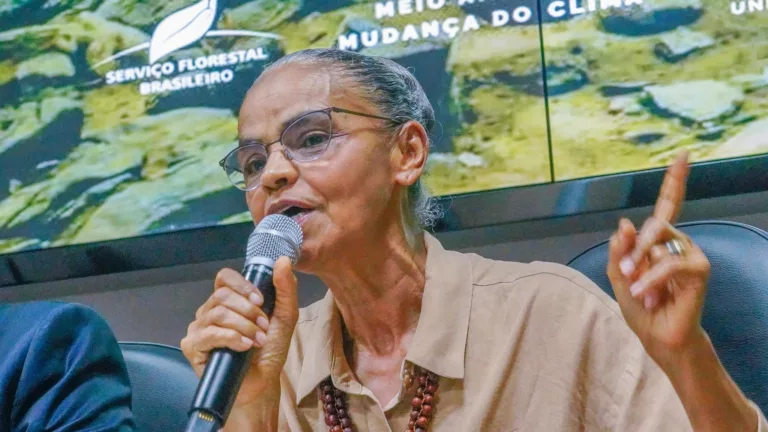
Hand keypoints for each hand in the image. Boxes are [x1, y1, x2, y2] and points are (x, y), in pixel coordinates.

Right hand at [180, 256, 298, 406]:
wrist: (262, 382)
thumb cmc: (269, 350)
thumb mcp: (284, 316)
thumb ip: (285, 288)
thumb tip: (282, 260)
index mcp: (228, 301)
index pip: (224, 277)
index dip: (242, 285)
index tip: (260, 301)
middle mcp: (209, 311)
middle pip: (222, 296)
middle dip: (248, 311)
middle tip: (263, 327)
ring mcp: (198, 328)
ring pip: (217, 313)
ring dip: (244, 326)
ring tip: (257, 340)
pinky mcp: (192, 347)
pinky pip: (208, 333)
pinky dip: (231, 338)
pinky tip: (244, 347)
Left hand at [606, 152, 710, 362]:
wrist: (658, 337)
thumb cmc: (640, 308)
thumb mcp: (619, 277)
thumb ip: (619, 251)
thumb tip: (624, 223)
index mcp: (659, 241)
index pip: (668, 204)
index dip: (675, 180)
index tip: (682, 154)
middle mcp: (677, 242)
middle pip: (653, 223)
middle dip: (635, 250)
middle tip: (628, 274)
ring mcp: (690, 254)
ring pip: (657, 243)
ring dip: (642, 270)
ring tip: (641, 293)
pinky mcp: (699, 269)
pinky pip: (667, 263)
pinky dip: (651, 280)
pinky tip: (646, 295)